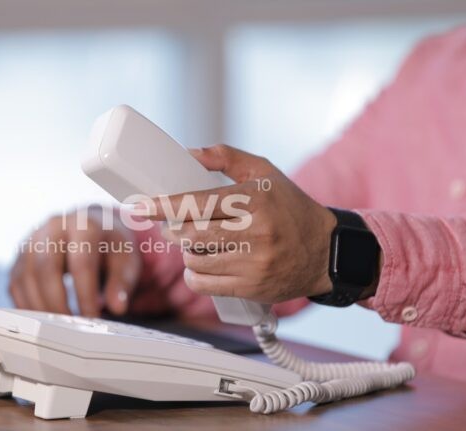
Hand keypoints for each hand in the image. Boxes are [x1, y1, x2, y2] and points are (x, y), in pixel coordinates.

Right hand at [9, 206, 140, 316]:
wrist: (91, 226)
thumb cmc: (109, 245)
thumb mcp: (125, 259)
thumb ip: (122, 282)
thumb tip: (117, 306)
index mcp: (83, 224)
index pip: (81, 263)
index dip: (86, 294)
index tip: (92, 318)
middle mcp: (53, 227)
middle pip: (46, 268)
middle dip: (58, 303)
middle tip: (72, 326)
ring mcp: (32, 240)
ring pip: (26, 277)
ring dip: (41, 307)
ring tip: (59, 327)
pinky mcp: (20, 256)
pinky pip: (16, 284)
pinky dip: (27, 306)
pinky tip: (44, 320)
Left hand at [139, 144, 335, 303]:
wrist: (326, 251)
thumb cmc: (290, 207)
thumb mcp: (264, 172)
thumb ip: (225, 157)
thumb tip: (187, 153)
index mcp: (254, 200)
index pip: (197, 202)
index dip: (163, 205)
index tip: (140, 206)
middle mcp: (255, 232)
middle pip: (190, 234)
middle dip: (173, 229)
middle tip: (174, 225)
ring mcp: (254, 263)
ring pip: (194, 259)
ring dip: (186, 251)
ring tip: (196, 243)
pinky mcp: (252, 288)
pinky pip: (204, 284)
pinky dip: (194, 274)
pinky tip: (202, 264)